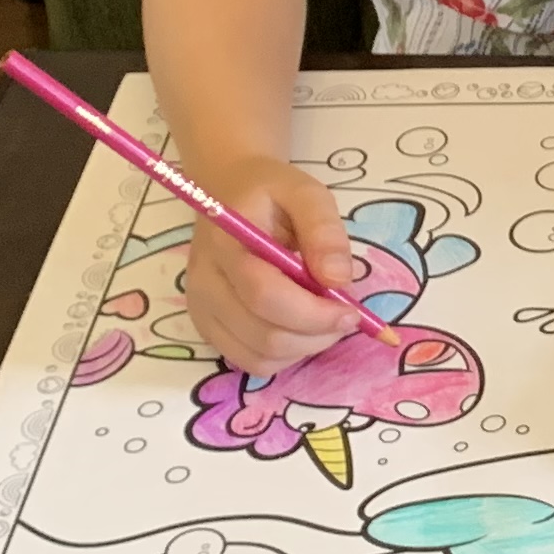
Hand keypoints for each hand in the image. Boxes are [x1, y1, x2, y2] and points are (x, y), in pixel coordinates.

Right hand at [176, 155, 357, 371]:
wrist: (227, 191)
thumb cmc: (269, 192)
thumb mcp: (305, 192)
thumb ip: (324, 231)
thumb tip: (338, 279)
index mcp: (226, 242)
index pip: (265, 295)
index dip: (314, 313)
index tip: (351, 310)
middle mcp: (206, 281)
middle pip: (264, 335)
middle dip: (316, 334)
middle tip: (345, 315)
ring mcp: (201, 308)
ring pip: (259, 357)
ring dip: (304, 347)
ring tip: (322, 317)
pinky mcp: (206, 326)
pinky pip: (249, 362)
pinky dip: (284, 355)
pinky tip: (298, 327)